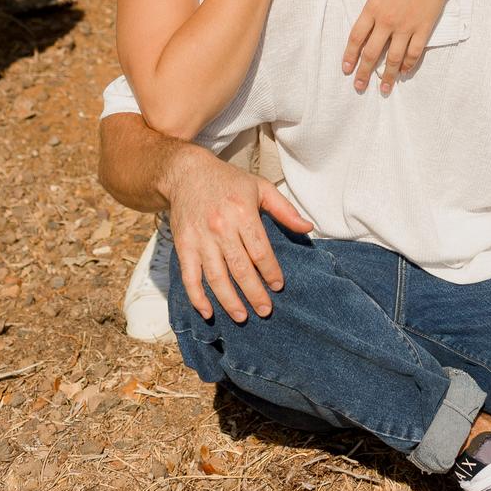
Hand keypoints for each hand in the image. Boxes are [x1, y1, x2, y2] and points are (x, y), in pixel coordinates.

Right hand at [165, 143, 312, 323]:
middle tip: (265, 310)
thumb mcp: (260, 187)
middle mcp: (221, 227)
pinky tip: (208, 311)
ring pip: (216, 277)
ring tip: (242, 317)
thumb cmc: (228, 181)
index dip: (271, 272)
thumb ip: (285, 209)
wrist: (187, 173)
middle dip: (254, 293)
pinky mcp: (183, 246)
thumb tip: (308, 227)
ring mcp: (200, 238)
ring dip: (229, 301)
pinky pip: (190, 277)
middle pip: (240, 269)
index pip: (260, 251)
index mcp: (242, 212)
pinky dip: (197, 297)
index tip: (278, 286)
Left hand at [327, 0, 459, 93]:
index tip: (346, 69)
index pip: (357, 37)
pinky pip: (414, 51)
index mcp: (374, 8)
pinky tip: (403, 71)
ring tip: (383, 89)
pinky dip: (408, 64)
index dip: (350, 55)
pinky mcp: (423, 28)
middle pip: (372, 52)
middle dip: (364, 72)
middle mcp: (388, 21)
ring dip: (387, 75)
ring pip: (393, 57)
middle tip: (359, 87)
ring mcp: (406, 27)